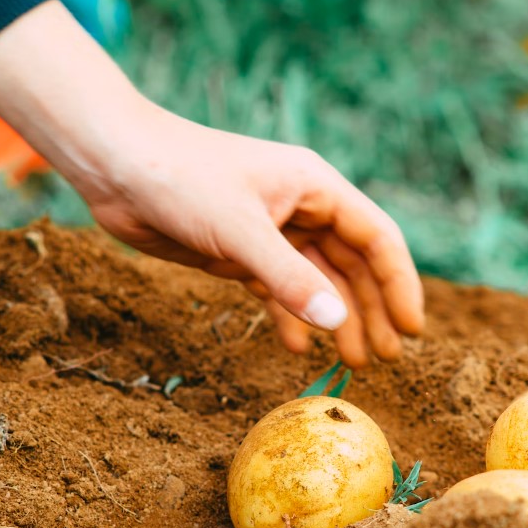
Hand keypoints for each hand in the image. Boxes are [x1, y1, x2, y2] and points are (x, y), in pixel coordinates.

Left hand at [86, 109, 423, 367]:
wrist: (115, 164)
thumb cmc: (180, 179)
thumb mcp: (240, 232)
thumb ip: (290, 279)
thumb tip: (339, 322)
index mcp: (315, 187)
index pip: (377, 238)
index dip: (400, 283)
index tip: (412, 330)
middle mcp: (300, 208)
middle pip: (353, 264)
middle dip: (371, 310)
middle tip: (384, 359)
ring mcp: (270, 231)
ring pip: (317, 281)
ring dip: (334, 319)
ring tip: (352, 362)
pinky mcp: (238, 252)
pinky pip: (277, 289)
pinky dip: (289, 316)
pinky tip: (297, 346)